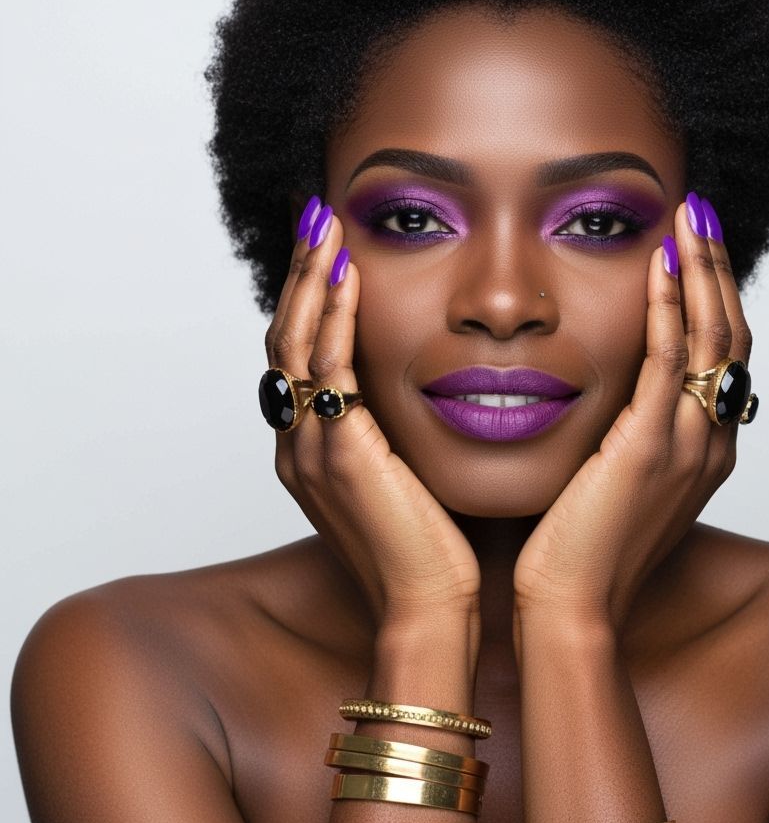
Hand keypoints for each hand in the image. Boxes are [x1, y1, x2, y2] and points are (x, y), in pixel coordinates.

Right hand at [265, 200, 480, 629]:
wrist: (429, 603)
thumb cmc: (427, 543)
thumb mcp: (400, 473)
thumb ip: (389, 429)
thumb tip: (413, 387)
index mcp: (309, 447)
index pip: (299, 354)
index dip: (309, 298)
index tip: (328, 249)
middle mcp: (297, 442)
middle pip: (285, 337)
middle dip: (301, 274)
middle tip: (316, 218)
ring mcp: (309, 447)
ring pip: (295, 343)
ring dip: (310, 280)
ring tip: (324, 226)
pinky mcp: (339, 452)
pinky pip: (327, 369)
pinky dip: (334, 317)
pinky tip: (348, 276)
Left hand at [512, 194, 751, 634]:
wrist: (570, 607)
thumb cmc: (582, 548)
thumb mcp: (620, 481)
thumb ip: (633, 434)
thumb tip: (616, 395)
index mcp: (706, 449)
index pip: (724, 356)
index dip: (716, 297)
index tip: (697, 249)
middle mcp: (711, 442)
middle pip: (731, 336)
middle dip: (719, 269)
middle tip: (702, 214)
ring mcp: (688, 446)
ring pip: (713, 339)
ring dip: (704, 272)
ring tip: (690, 218)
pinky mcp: (650, 448)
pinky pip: (670, 363)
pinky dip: (671, 308)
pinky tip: (661, 265)